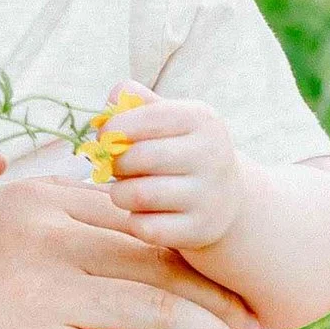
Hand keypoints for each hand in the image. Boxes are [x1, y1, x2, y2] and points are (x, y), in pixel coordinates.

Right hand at [0, 171, 257, 328]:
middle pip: (159, 263)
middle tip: (252, 320)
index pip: (135, 219)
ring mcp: (45, 295)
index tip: (218, 273)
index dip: (186, 249)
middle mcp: (47, 238)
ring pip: (158, 313)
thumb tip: (84, 223)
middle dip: (214, 295)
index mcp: (34, 201)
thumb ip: (32, 227)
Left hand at [100, 97, 244, 257]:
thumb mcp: (169, 119)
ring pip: (139, 195)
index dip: (114, 127)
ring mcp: (208, 196)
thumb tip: (112, 98)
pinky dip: (135, 221)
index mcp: (202, 120)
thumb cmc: (182, 150)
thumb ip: (137, 103)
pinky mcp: (199, 229)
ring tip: (125, 190)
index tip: (104, 137)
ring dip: (120, 194)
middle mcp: (212, 155)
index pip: (147, 117)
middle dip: (115, 163)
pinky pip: (147, 228)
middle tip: (113, 167)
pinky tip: (144, 213)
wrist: (225, 197)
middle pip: (140, 157)